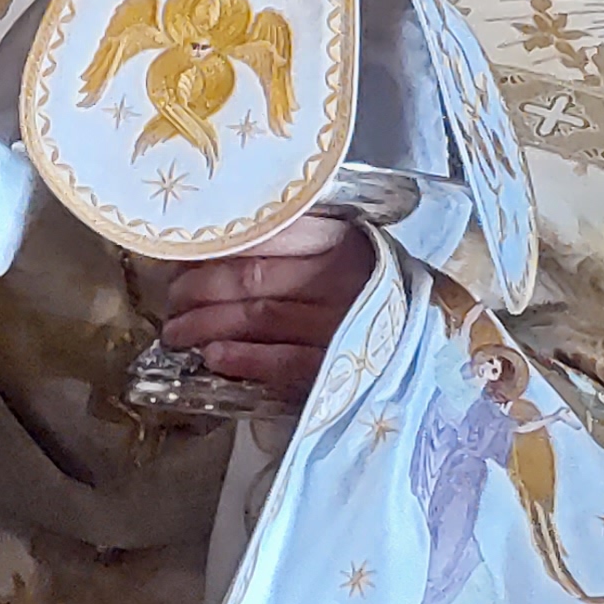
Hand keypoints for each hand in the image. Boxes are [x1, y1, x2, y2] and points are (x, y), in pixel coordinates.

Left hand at [156, 211, 372, 405]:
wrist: (431, 345)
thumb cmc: (374, 290)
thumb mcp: (346, 252)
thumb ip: (296, 242)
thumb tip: (219, 247)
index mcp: (341, 239)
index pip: (264, 235)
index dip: (214, 248)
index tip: (182, 257)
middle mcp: (340, 277)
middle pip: (251, 277)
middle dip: (200, 289)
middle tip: (172, 298)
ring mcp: (341, 323)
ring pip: (258, 318)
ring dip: (206, 324)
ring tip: (176, 332)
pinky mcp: (340, 367)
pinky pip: (282, 362)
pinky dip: (243, 359)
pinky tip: (212, 358)